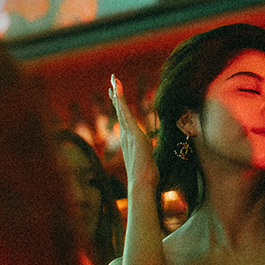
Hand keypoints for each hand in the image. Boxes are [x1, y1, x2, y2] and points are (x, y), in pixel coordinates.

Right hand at [109, 74, 158, 188]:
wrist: (141, 185)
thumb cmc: (146, 180)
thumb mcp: (149, 166)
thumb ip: (148, 161)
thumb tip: (151, 165)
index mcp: (130, 142)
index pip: (125, 121)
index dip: (121, 108)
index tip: (117, 97)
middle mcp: (126, 137)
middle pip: (120, 112)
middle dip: (116, 96)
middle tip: (113, 81)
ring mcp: (128, 135)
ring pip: (121, 110)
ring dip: (117, 94)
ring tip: (114, 79)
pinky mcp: (133, 134)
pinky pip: (126, 114)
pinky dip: (121, 102)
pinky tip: (117, 91)